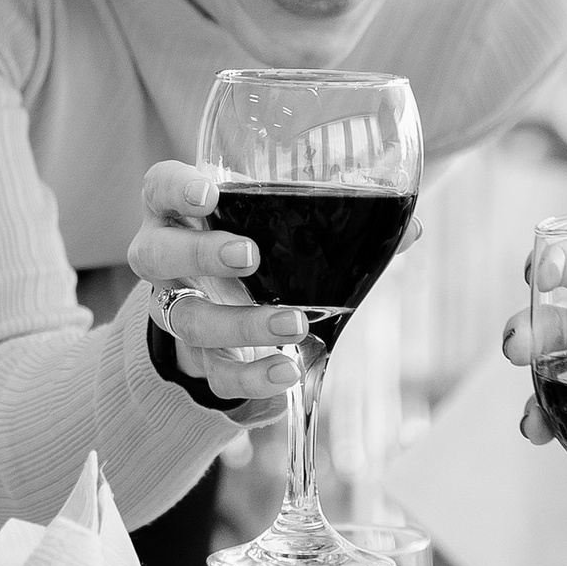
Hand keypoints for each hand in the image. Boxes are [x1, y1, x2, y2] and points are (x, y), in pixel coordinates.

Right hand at [127, 160, 312, 410]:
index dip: (176, 189)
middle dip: (201, 255)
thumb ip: (329, 218)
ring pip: (188, 320)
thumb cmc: (255, 239)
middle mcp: (163, 259)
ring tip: (293, 324)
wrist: (224, 301)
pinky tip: (286, 372)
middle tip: (249, 256)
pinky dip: (251, 377)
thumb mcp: (273, 219)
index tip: (209, 194)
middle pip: (157, 256)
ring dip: (240, 324)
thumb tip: (409, 229)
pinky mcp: (198, 355)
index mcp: (176, 212)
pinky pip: (215, 372)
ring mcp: (175, 309)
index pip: (159, 188)